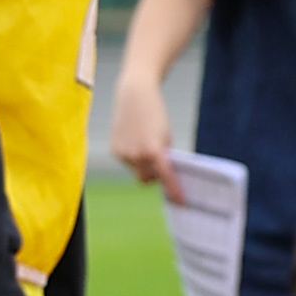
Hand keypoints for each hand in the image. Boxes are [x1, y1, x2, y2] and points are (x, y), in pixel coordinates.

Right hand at [108, 65, 180, 194]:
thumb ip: (163, 157)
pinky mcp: (115, 150)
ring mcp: (123, 153)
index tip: (180, 201)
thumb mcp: (165, 136)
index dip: (173, 190)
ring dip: (142, 163)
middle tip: (160, 163)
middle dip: (154, 174)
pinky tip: (134, 139)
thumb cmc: (155, 115)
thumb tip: (161, 177)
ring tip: (144, 142)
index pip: (165, 176)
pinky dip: (132, 156)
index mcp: (153, 150)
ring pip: (137, 170)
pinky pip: (127, 162)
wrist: (134, 95)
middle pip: (147, 179)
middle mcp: (136, 155)